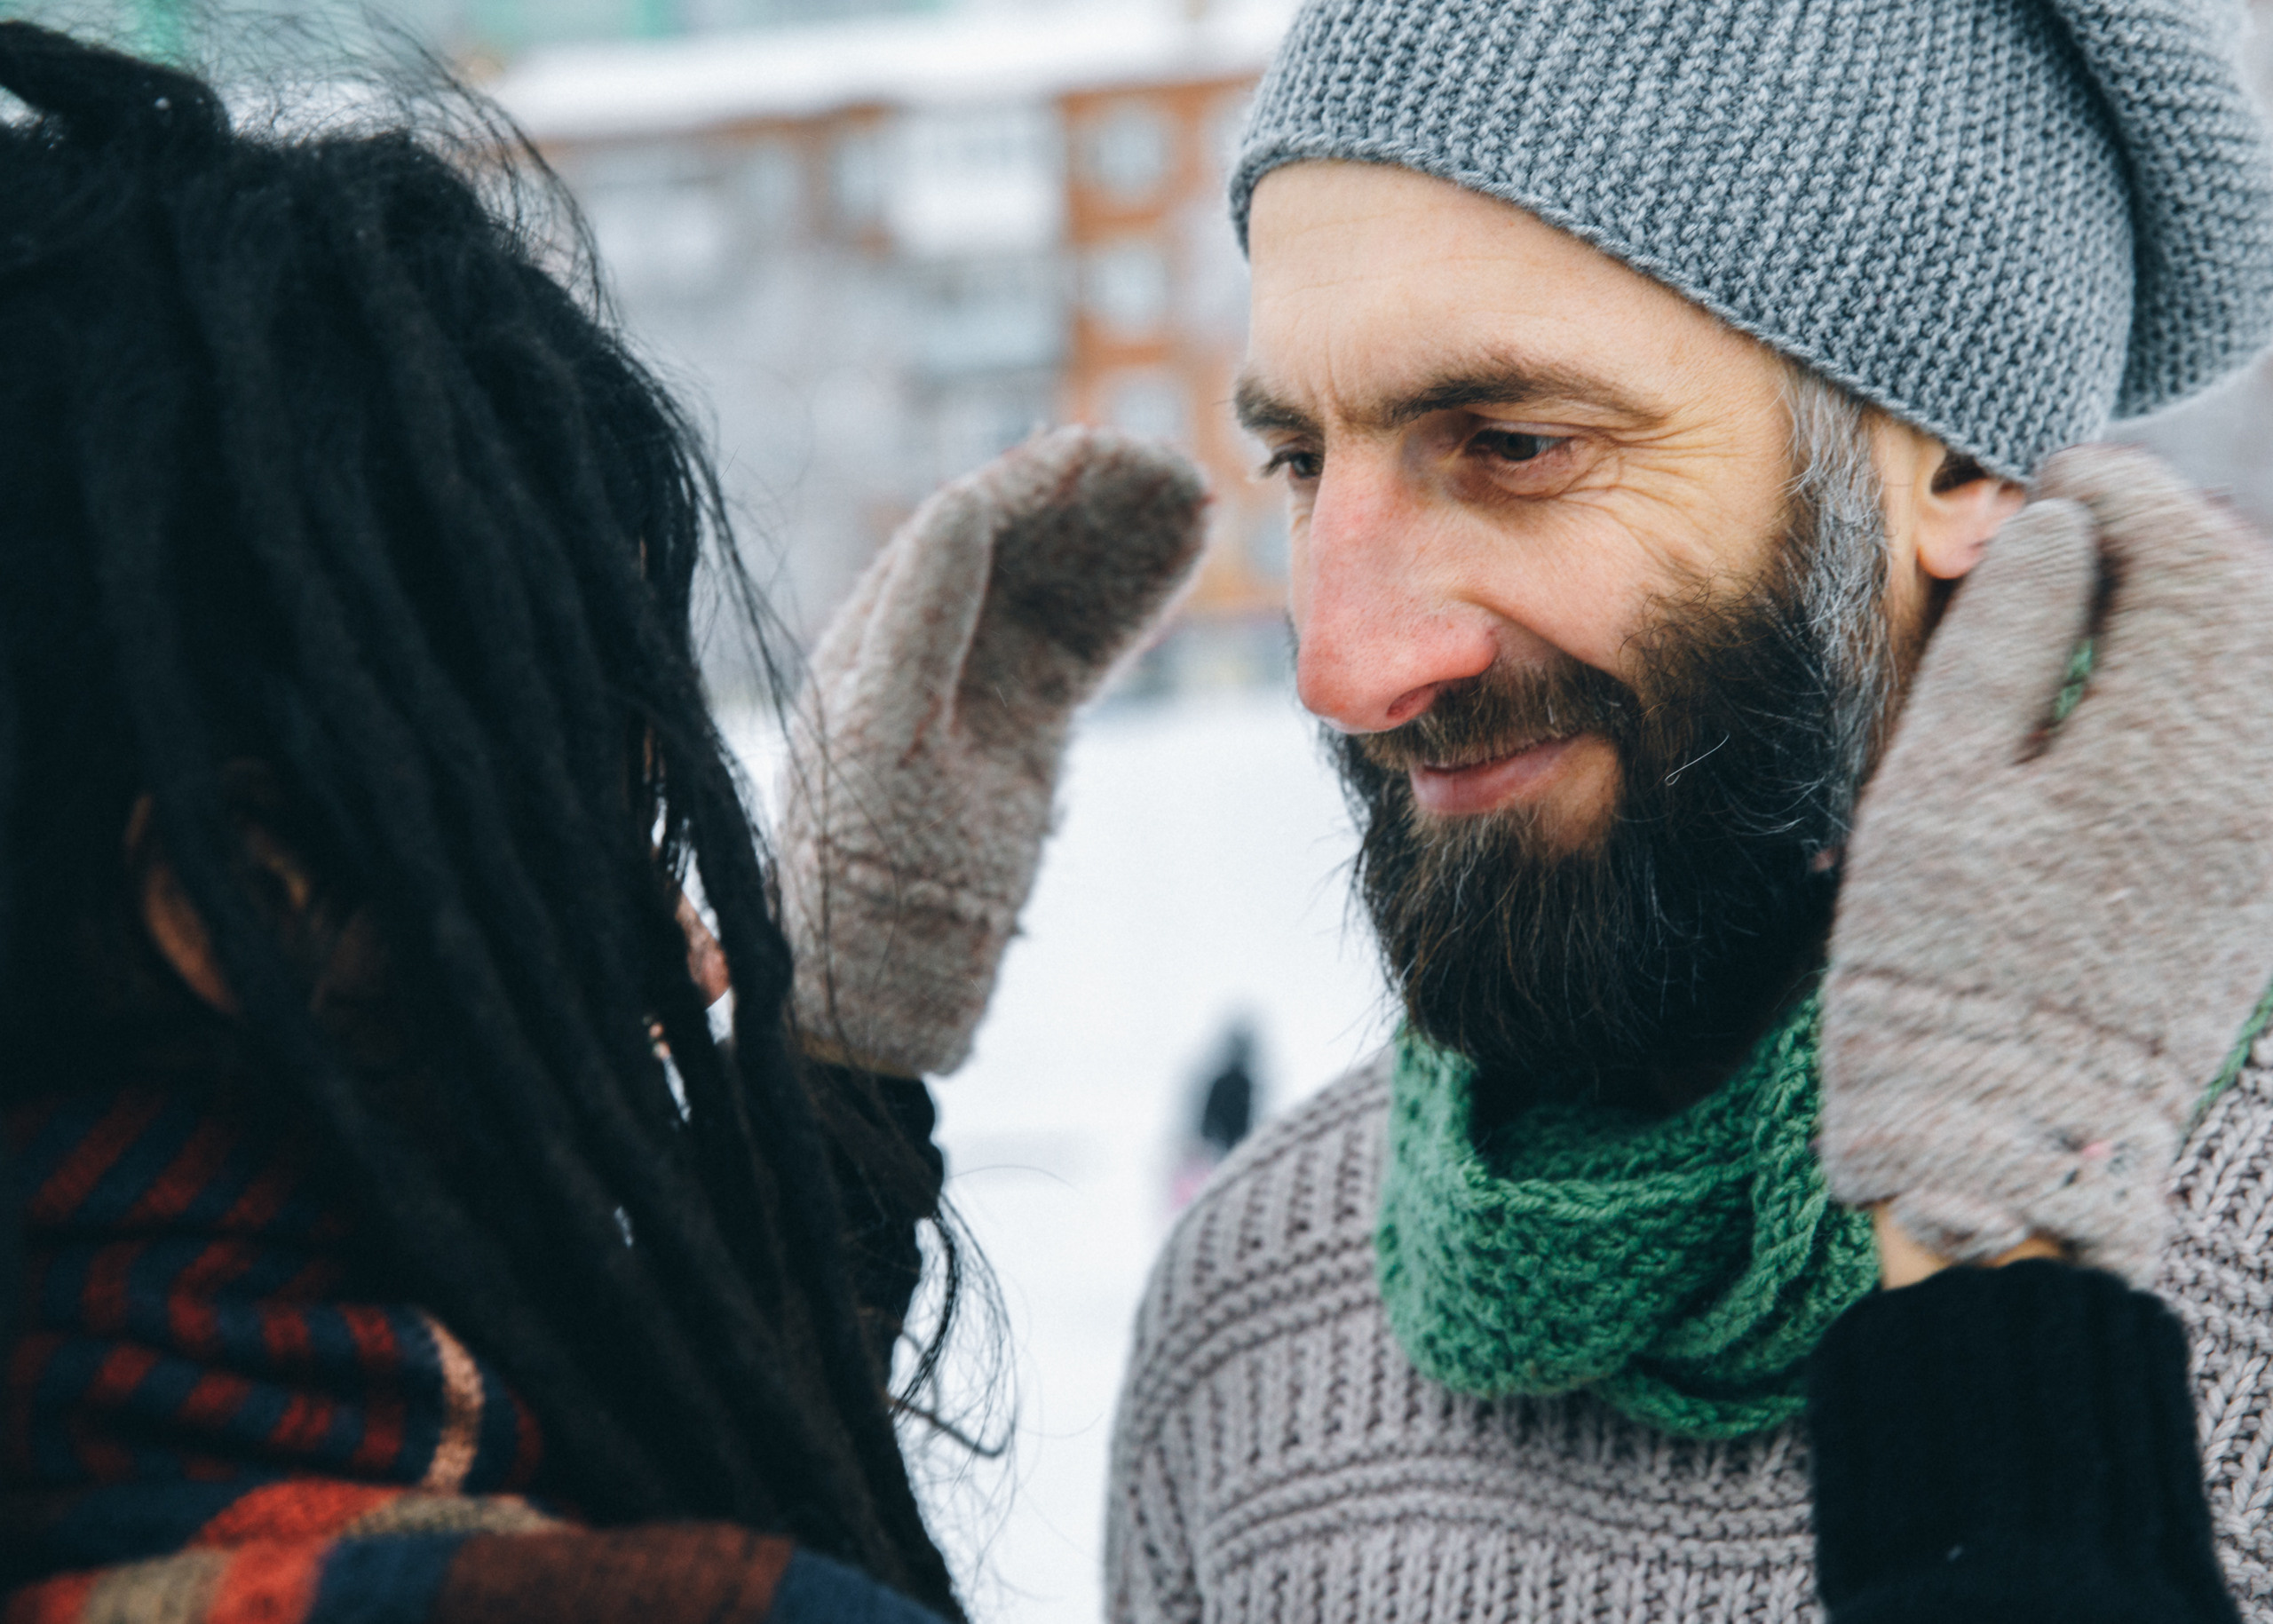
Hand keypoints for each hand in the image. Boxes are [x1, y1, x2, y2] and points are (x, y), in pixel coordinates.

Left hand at [775, 427, 1206, 1077]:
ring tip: (1193, 496)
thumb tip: (964, 508)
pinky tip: (1182, 564)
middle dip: (1089, 500)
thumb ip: (922, 620)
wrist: (888, 969)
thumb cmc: (865, 860)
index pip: (956, 533)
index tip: (1101, 457)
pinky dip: (1132, 605)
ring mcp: (978, 685)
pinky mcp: (1024, 725)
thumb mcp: (886, 732)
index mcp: (871, 638)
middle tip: (1165, 465)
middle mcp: (922, 647)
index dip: (1029, 487)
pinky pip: (1084, 647)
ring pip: (1059, 591)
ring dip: (1122, 542)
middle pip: (1015, 547)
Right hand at [1822, 445, 2272, 1282]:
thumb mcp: (1934, 796)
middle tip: (2080, 527)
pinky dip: (2216, 679)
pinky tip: (2139, 685)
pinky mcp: (2263, 875)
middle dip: (2176, 540)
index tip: (2058, 482)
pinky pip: (2262, 735)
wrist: (2007, 1136)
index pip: (2196, 562)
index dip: (2127, 496)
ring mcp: (2269, 834)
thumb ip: (1997, 649)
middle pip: (2256, 602)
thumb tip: (2056, 531)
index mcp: (2168, 756)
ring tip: (2106, 598)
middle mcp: (2254, 786)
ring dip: (2200, 608)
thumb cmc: (1943, 966)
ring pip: (2269, 667)